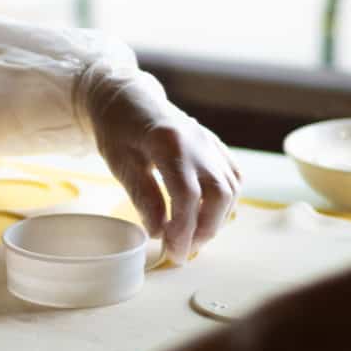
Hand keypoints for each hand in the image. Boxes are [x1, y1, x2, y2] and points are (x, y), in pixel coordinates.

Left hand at [80, 66, 240, 262]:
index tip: (173, 253)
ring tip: (193, 237)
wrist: (127, 98)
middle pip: (218, 194)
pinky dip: (225, 200)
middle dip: (205, 229)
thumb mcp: (121, 163)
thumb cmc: (117, 129)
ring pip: (230, 188)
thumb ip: (144, 196)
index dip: (183, 229)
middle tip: (184, 251)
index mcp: (170, 143)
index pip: (187, 195)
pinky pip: (232, 176)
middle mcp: (198, 142)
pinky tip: (207, 215)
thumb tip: (159, 233)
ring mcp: (210, 142)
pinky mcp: (215, 145)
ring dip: (217, 218)